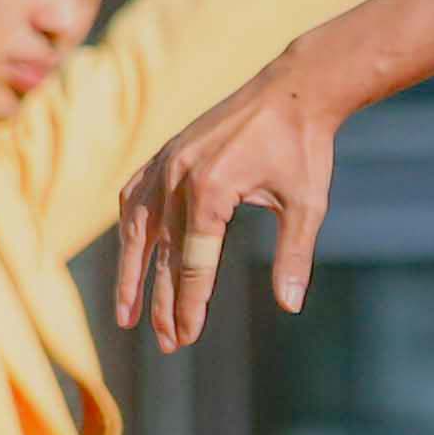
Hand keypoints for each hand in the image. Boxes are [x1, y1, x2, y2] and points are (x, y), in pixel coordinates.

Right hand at [112, 63, 340, 352]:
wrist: (293, 90)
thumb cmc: (304, 148)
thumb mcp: (307, 205)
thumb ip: (294, 257)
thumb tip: (290, 306)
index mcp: (210, 191)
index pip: (192, 264)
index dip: (189, 305)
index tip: (186, 339)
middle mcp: (177, 177)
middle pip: (162, 255)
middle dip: (162, 304)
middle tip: (166, 344)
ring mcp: (165, 162)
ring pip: (137, 229)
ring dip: (130, 273)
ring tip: (126, 315)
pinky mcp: (166, 153)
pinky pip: (135, 195)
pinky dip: (130, 227)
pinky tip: (131, 252)